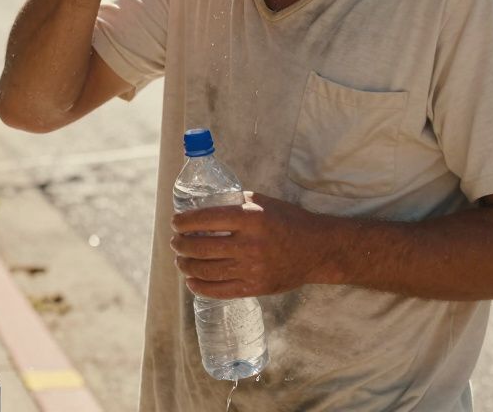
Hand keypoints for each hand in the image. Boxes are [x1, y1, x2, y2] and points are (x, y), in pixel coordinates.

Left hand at [170, 192, 329, 298]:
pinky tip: (191, 281)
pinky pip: (220, 291)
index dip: (184, 222)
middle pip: (201, 247)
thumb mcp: (263, 202)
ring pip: (206, 270)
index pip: (206, 220)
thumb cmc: (289, 221)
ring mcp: (252, 269)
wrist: (317, 250)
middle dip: (181, 245)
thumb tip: (205, 206)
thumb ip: (235, 204)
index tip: (176, 223)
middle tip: (176, 241)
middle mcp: (249, 244)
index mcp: (250, 218)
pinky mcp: (255, 287)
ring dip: (186, 265)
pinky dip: (200, 287)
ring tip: (181, 260)